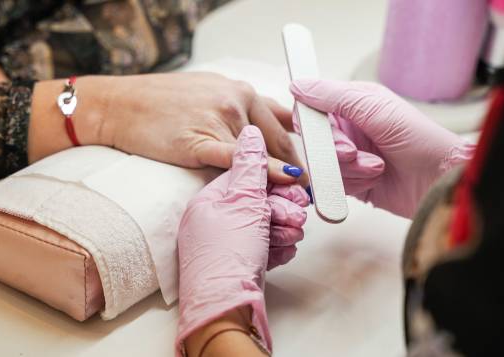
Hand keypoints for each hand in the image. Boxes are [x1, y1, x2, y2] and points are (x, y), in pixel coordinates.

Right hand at [30, 73, 306, 184]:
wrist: (119, 106)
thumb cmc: (160, 101)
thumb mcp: (208, 91)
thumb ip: (241, 108)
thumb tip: (269, 127)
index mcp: (240, 90)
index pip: (285, 121)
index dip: (305, 145)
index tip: (319, 164)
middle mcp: (236, 101)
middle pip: (281, 140)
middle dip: (301, 168)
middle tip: (315, 190)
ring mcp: (220, 119)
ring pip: (263, 154)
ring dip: (282, 178)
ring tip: (299, 200)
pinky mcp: (200, 141)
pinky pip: (239, 159)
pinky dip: (265, 172)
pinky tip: (285, 181)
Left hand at [176, 126, 307, 354]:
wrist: (223, 309)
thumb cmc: (226, 255)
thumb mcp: (241, 203)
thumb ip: (250, 166)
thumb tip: (251, 133)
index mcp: (209, 201)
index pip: (245, 177)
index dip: (273, 180)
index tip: (294, 183)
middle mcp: (214, 221)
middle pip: (257, 203)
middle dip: (280, 208)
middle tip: (295, 214)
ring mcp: (225, 245)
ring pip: (263, 226)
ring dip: (281, 229)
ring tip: (290, 234)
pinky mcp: (238, 264)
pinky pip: (263, 247)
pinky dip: (276, 248)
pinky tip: (283, 250)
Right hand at [290, 79, 474, 217]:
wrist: (439, 181)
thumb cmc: (419, 139)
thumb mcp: (375, 108)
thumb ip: (333, 96)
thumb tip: (298, 85)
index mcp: (354, 103)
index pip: (312, 108)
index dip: (310, 122)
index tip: (317, 132)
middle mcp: (349, 128)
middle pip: (315, 140)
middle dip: (335, 150)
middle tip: (354, 153)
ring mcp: (350, 156)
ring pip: (323, 164)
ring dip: (349, 169)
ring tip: (376, 167)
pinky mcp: (352, 181)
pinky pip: (333, 184)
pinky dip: (352, 183)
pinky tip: (375, 179)